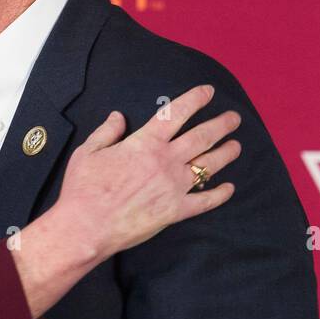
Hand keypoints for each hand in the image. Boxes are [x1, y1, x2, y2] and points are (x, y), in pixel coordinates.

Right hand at [14, 84, 240, 315]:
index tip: (208, 91)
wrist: (86, 227)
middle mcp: (165, 161)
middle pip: (202, 137)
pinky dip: (220, 194)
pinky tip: (229, 188)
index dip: (195, 99)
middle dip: (222, 125)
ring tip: (236, 146)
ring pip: (209, 165)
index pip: (176, 113)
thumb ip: (107, 132)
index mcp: (144, 143)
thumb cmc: (83, 189)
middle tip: (234, 118)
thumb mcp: (88, 152)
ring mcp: (174, 187)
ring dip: (226, 153)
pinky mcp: (175, 211)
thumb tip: (118, 116)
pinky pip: (205, 201)